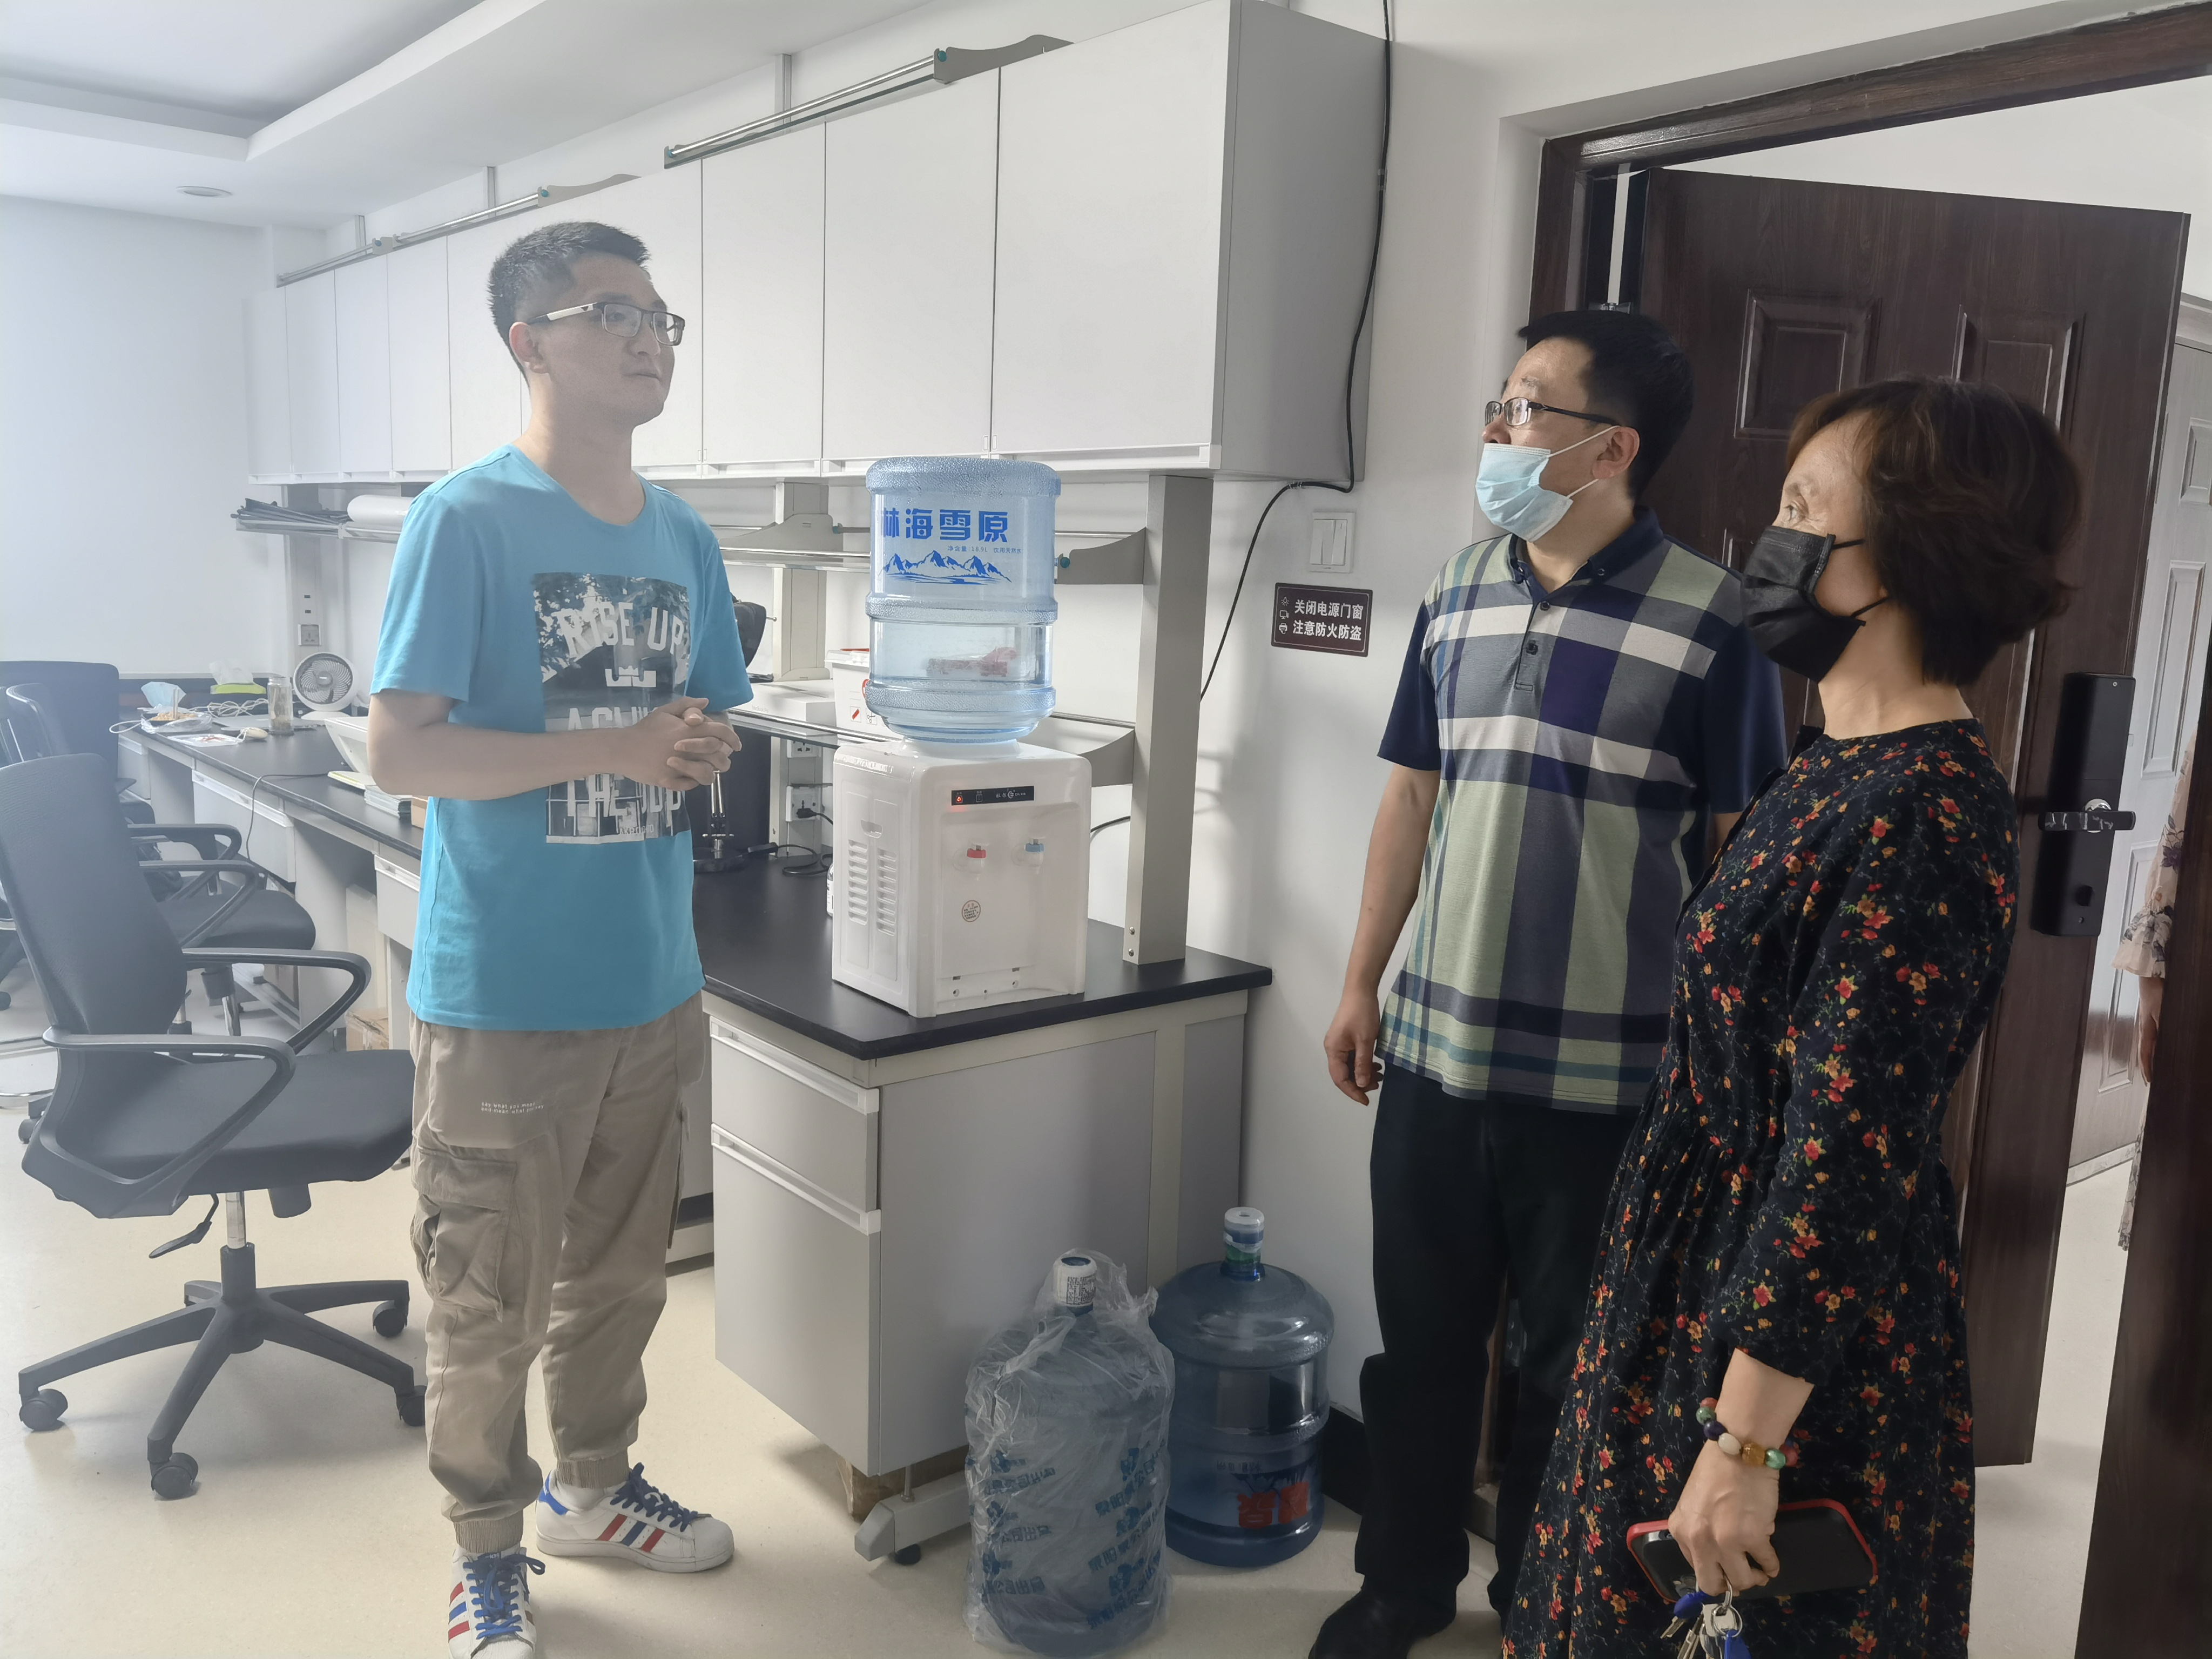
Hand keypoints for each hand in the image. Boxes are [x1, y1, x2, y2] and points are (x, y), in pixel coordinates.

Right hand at [611, 697, 735, 790]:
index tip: (737, 745)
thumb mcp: (664, 712)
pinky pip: (690, 785)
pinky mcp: (669, 780)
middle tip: (722, 760)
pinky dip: (693, 782)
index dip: (733, 738)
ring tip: (707, 771)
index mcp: (687, 730)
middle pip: (719, 756)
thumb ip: (686, 706)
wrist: (622, 748)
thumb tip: (706, 702)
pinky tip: (690, 777)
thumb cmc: (645, 729)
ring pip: (708, 775)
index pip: (719, 732)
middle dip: (725, 759)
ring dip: (710, 773)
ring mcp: (678, 766)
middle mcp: (686, 748)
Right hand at [1323, 988, 1383, 1103]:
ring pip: (1349, 1066)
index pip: (1340, 1078)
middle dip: (1360, 1082)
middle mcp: (1333, 1049)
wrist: (1360, 990)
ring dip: (1363, 1073)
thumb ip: (1363, 1064)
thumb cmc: (1362, 1014)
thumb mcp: (1365, 1041)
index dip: (1353, 1092)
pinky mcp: (1346, 1039)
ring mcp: (1339, 1044)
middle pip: (1344, 1074)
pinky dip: (1363, 1063)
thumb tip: (1361, 1084)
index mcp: (1333, 1050)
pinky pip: (1352, 1057)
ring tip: (1380, 1075)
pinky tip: (1376, 1064)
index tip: (1367, 1100)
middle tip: (1378, 1084)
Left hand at [1667, 1440, 1780, 1594]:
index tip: (1725, 1568)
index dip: (1714, 1570)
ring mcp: (1726, 1542)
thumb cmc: (1717, 1470)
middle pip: (1712, 1584)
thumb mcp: (1694, 1504)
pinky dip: (1772, 1564)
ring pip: (1742, 1581)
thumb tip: (1716, 1556)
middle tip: (1743, 1575)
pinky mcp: (1754, 1539)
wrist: (1738, 1449)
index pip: (1695, 1568)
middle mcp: (1699, 1541)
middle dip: (1730, 1584)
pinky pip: (1767, 1564)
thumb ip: (1699, 1531)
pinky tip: (1772, 1558)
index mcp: (1681, 1530)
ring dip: (1754, 1578)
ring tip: (1761, 1570)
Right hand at [2136, 975, 2162, 1083]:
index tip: (2150, 1081)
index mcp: (2146, 1030)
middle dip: (2147, 1066)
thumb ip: (2164, 1028)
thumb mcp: (2162, 1012)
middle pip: (2144, 1053)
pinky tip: (2157, 1049)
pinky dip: (2153, 1048)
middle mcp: (2144, 1029)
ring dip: (2149, 1058)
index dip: (2147, 1068)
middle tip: (2150, 1079)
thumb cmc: (2155, 994)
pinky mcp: (2150, 1019)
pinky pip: (2151, 1039)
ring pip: (2147, 1047)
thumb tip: (2165, 1045)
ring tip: (2153, 1067)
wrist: (2149, 978)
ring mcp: (2147, 1024)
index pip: (2145, 1054)